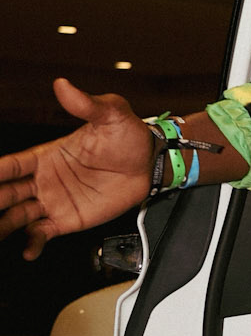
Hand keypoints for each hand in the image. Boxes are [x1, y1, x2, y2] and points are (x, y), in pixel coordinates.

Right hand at [0, 79, 154, 259]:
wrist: (151, 163)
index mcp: (46, 155)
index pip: (11, 165)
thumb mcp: (110, 114)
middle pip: (7, 193)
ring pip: (18, 215)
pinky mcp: (68, 219)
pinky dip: (34, 242)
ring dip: (4, 224)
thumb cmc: (129, 137)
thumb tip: (64, 86)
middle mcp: (44, 179)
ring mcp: (55, 200)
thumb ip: (86, 104)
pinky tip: (28, 250)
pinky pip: (44, 232)